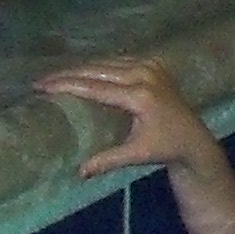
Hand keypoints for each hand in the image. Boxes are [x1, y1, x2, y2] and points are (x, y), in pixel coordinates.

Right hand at [35, 58, 214, 181]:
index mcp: (140, 95)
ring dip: (81, 68)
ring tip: (55, 77)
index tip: (41, 86)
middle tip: (40, 81)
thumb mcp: (135, 154)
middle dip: (67, 74)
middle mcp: (145, 74)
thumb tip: (79, 173)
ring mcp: (151, 66)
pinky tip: (81, 71)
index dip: (66, 85)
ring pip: (108, 62)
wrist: (194, 138)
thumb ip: (107, 160)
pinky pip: (120, 60)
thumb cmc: (165, 147)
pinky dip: (99, 65)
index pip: (95, 86)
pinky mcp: (154, 64)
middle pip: (98, 69)